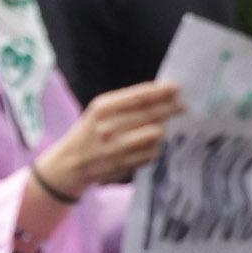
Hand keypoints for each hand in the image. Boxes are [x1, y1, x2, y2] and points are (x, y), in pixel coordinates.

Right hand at [42, 80, 183, 195]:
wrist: (68, 165)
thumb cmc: (89, 132)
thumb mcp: (99, 112)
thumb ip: (127, 103)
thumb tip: (164, 95)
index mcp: (101, 108)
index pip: (139, 97)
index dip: (161, 92)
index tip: (177, 87)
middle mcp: (108, 127)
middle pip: (152, 115)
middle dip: (171, 109)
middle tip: (184, 106)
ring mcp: (115, 148)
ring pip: (155, 135)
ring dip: (161, 130)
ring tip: (161, 128)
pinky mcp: (123, 165)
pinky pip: (151, 153)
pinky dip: (154, 148)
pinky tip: (149, 145)